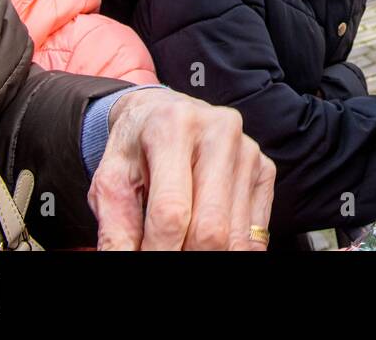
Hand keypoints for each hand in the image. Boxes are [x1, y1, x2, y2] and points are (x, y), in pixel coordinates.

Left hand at [88, 89, 275, 250]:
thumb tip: (125, 262)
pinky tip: (205, 236)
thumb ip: (115, 228)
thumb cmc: (135, 148)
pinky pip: (255, 233)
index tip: (145, 260)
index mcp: (173, 127)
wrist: (163, 113)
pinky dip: (230, 248)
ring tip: (181, 244)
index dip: (157, 250)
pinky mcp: (265, 168)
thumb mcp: (110, 180)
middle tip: (165, 252)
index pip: (171, 212)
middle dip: (185, 255)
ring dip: (206, 253)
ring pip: (236, 236)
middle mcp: (219, 132)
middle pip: (211, 228)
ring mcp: (247, 150)